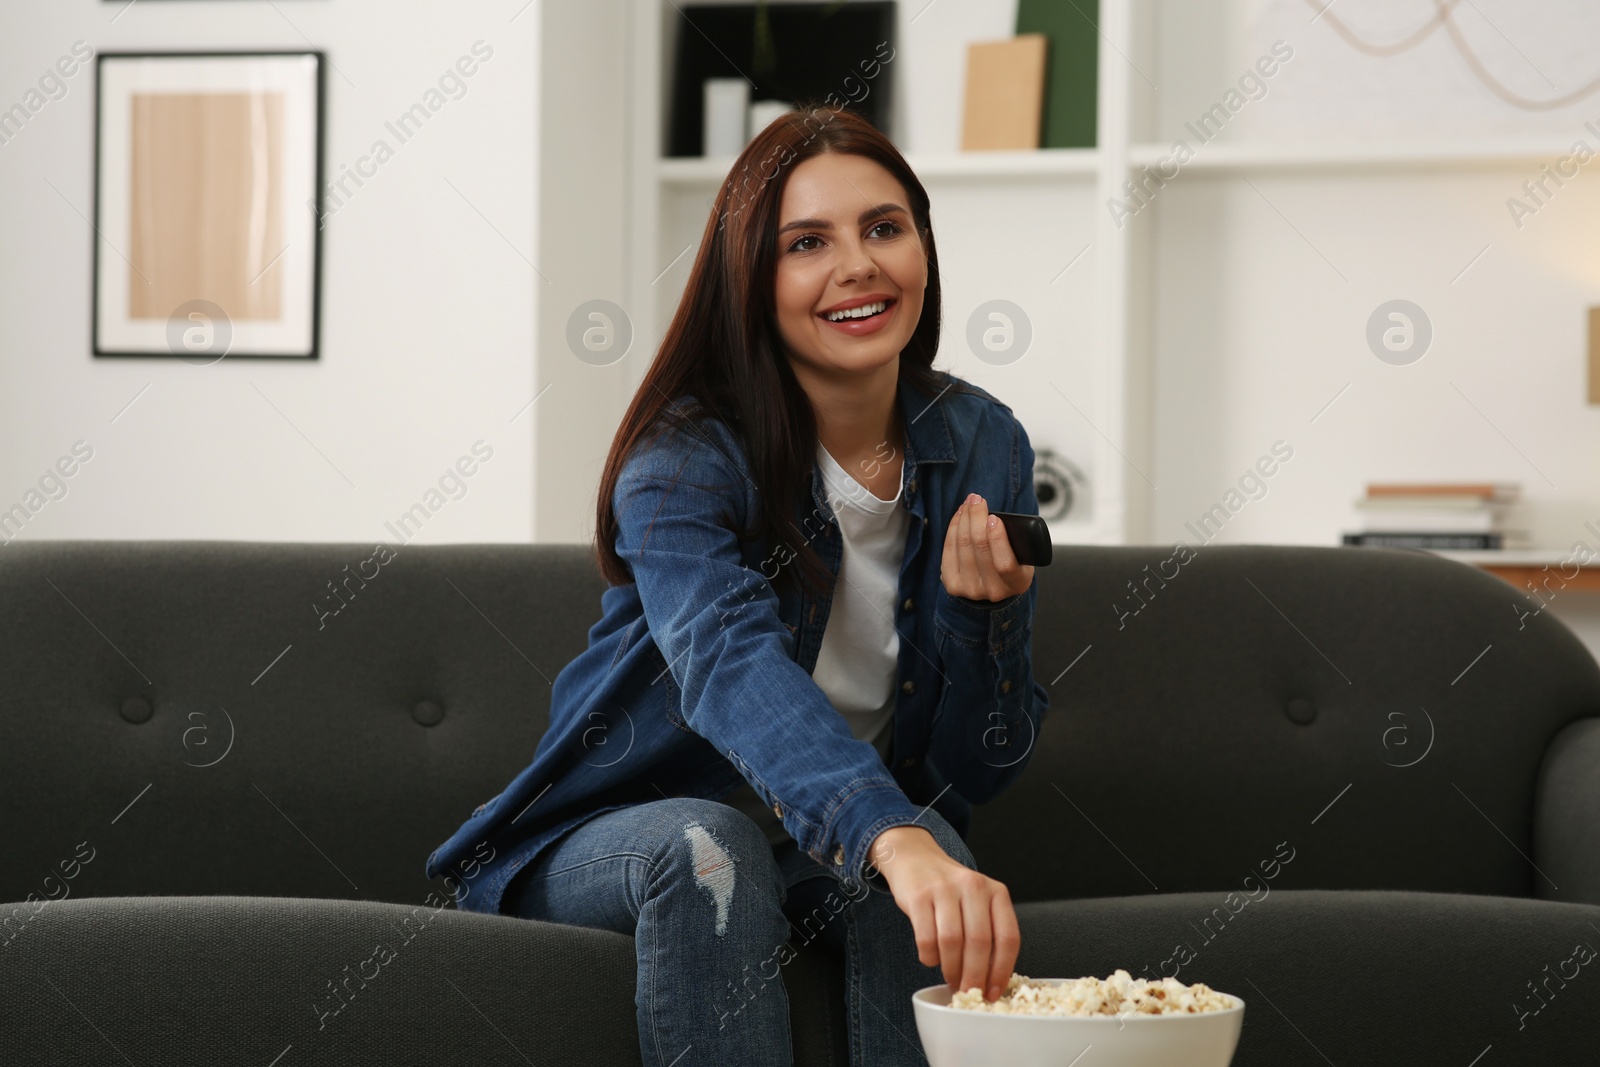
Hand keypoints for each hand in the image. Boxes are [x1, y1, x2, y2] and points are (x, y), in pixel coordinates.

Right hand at [869, 825, 1019, 1001]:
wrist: (916, 859)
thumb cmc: (951, 890)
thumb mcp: (979, 903)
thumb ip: (988, 933)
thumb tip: (989, 982)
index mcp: (996, 892)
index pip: (1008, 937)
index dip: (1002, 970)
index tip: (993, 992)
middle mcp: (973, 887)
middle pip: (979, 942)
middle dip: (974, 976)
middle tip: (969, 993)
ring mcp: (944, 889)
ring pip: (952, 942)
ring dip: (951, 969)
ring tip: (950, 978)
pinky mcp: (918, 895)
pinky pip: (926, 938)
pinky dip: (929, 957)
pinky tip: (931, 959)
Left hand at [941, 493, 1033, 602]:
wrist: (994, 586)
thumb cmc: (1012, 564)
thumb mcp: (1024, 557)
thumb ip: (1016, 542)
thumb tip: (993, 517)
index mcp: (1016, 583)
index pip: (1005, 564)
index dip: (997, 539)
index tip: (993, 517)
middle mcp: (992, 590)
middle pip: (979, 548)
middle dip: (976, 518)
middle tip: (977, 499)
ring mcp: (970, 589)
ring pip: (963, 545)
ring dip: (965, 518)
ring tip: (969, 503)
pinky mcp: (952, 584)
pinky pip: (949, 549)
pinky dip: (954, 528)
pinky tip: (960, 516)